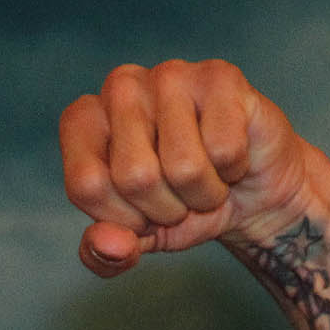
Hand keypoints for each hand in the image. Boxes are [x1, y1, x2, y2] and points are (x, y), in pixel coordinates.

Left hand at [58, 59, 329, 277]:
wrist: (247, 193)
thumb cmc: (181, 206)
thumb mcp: (137, 240)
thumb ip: (105, 254)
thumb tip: (112, 246)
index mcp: (83, 121)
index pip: (87, 185)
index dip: (122, 217)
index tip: (141, 212)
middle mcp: (119, 88)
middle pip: (135, 176)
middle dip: (166, 207)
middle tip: (178, 195)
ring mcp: (169, 74)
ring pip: (184, 165)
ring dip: (202, 193)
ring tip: (205, 176)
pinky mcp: (219, 76)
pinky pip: (224, 150)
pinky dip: (232, 170)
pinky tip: (230, 156)